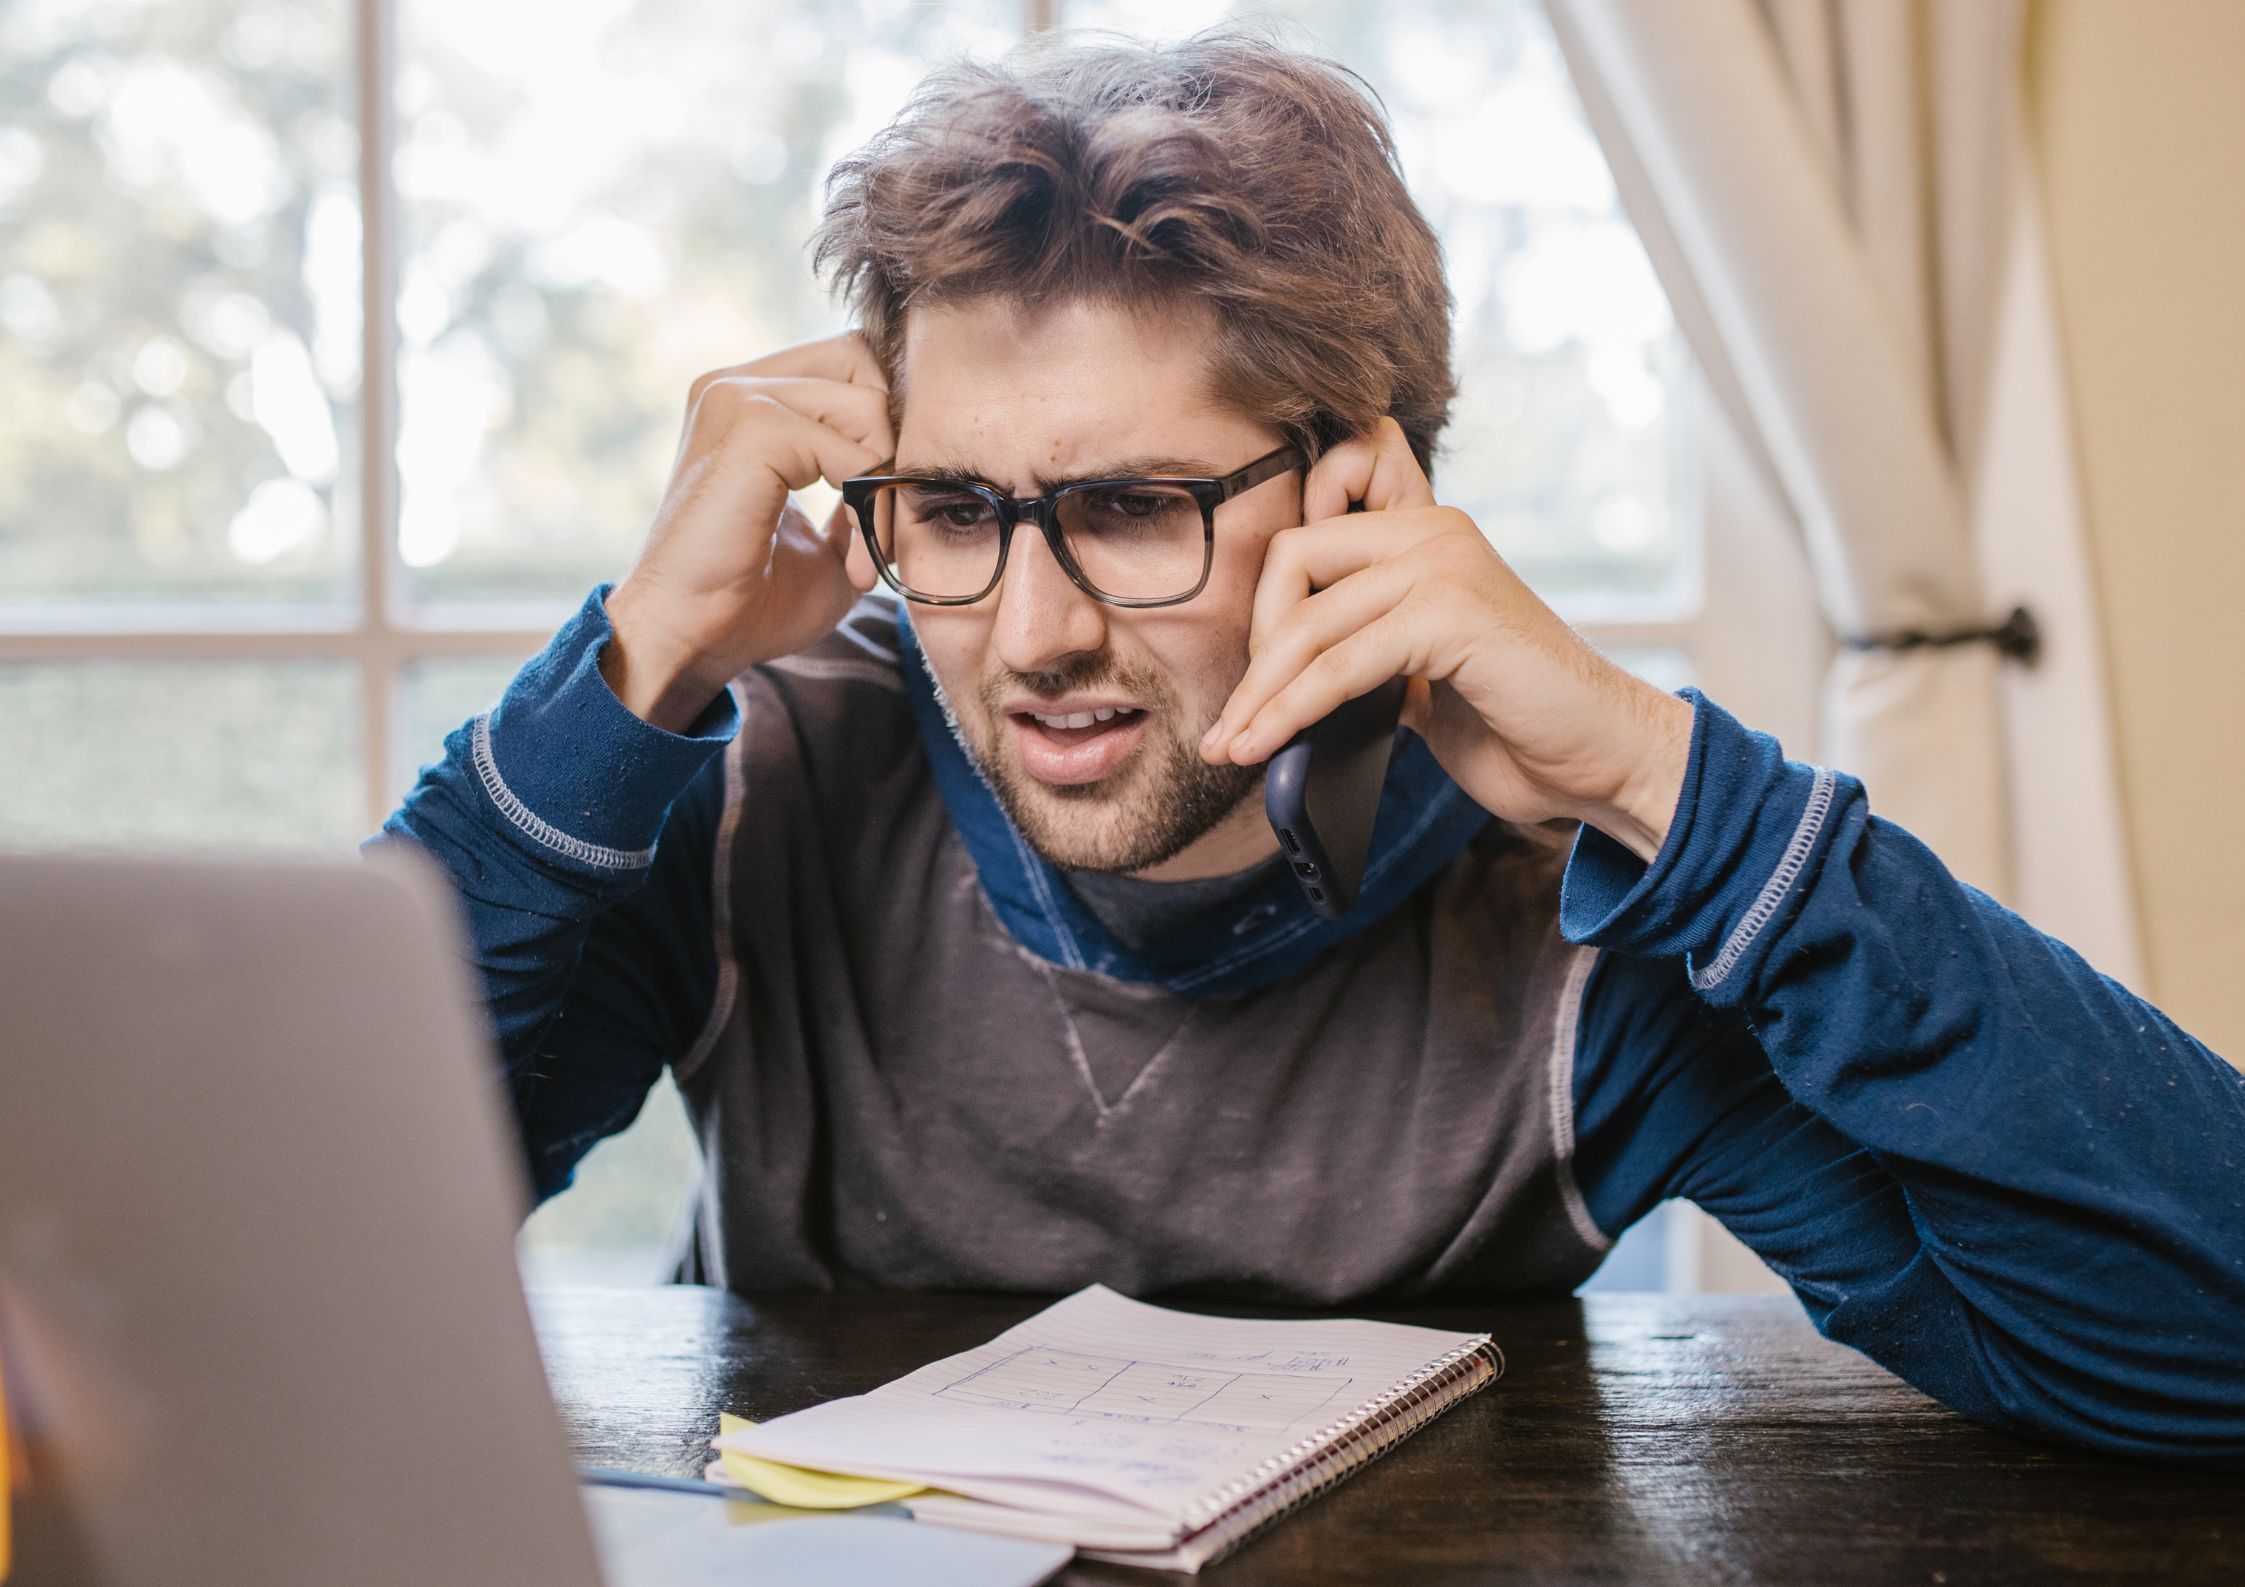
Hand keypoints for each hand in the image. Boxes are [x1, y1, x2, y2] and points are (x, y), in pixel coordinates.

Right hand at [601, 333, 889, 730]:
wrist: (692, 640)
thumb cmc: (753, 599)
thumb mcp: (829, 536)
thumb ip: (864, 486)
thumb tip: (913, 460)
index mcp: (748, 398)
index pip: (852, 362)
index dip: (889, 425)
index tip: (886, 507)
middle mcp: (736, 384)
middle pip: (865, 360)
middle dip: (894, 440)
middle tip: (886, 521)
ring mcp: (738, 397)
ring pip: (867, 406)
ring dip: (885, 486)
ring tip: (869, 552)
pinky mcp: (751, 427)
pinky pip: (852, 450)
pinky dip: (867, 509)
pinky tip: (852, 564)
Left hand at [1199, 419, 1694, 861]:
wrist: (1604, 759)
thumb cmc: (1519, 724)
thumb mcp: (1423, 676)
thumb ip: (1367, 653)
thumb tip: (1275, 685)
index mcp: (1426, 534)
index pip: (1314, 520)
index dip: (1269, 594)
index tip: (1253, 671)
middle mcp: (1434, 532)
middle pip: (1291, 561)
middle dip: (1252, 651)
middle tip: (1233, 723)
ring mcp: (1444, 565)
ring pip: (1307, 621)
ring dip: (1259, 695)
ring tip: (1231, 747)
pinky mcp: (1451, 613)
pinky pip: (1340, 661)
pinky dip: (1293, 709)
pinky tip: (1267, 746)